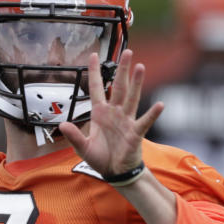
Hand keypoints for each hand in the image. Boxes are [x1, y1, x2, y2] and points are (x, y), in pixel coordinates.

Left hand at [57, 50, 163, 178]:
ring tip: (140, 67)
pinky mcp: (135, 133)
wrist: (115, 172)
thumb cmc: (100, 158)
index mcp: (99, 113)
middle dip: (122, 69)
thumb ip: (74, 136)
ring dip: (136, 83)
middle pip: (118, 86)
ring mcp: (126, 121)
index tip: (93, 55)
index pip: (96, 87)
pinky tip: (160, 105)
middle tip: (127, 51)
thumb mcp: (83, 148)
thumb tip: (62, 124)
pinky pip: (144, 121)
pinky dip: (152, 114)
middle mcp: (114, 112)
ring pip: (131, 98)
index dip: (94, 72)